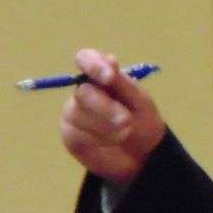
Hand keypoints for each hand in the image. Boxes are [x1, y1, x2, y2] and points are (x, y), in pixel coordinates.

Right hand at [59, 48, 165, 184]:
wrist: (141, 154)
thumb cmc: (142, 119)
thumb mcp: (139, 100)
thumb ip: (122, 82)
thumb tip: (109, 59)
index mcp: (102, 75)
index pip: (86, 58)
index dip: (93, 65)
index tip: (109, 77)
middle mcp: (84, 90)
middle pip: (83, 92)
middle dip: (106, 107)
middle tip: (126, 120)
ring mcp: (74, 112)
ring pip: (78, 114)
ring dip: (104, 126)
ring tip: (125, 133)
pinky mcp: (70, 134)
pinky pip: (76, 134)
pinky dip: (97, 139)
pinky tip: (111, 141)